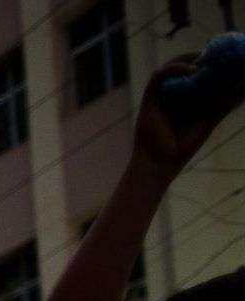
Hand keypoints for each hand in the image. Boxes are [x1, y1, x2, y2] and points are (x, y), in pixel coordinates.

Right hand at [134, 58, 239, 176]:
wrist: (160, 164)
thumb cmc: (182, 147)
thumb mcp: (209, 121)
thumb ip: (222, 105)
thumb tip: (241, 90)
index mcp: (184, 99)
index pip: (197, 74)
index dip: (210, 62)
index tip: (227, 55)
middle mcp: (171, 95)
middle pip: (184, 67)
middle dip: (201, 56)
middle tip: (218, 51)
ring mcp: (160, 96)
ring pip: (172, 67)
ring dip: (188, 58)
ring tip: (206, 57)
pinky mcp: (149, 99)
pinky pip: (159, 76)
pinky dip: (174, 68)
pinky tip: (192, 69)